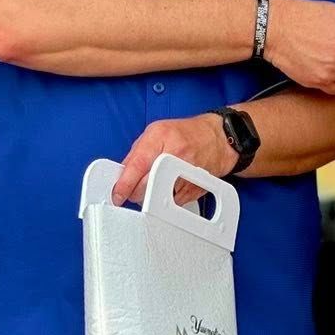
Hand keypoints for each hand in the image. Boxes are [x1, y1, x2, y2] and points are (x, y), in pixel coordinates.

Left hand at [113, 113, 235, 205]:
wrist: (217, 139)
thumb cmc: (186, 133)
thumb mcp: (155, 132)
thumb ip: (136, 152)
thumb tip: (122, 174)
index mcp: (161, 138)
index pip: (137, 165)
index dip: (124, 184)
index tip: (117, 195)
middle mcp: (175, 155)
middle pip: (146, 186)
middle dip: (135, 193)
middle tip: (133, 190)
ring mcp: (186, 173)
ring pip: (158, 198)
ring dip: (151, 196)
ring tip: (157, 182)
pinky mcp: (194, 188)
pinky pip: (172, 203)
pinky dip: (167, 199)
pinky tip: (171, 185)